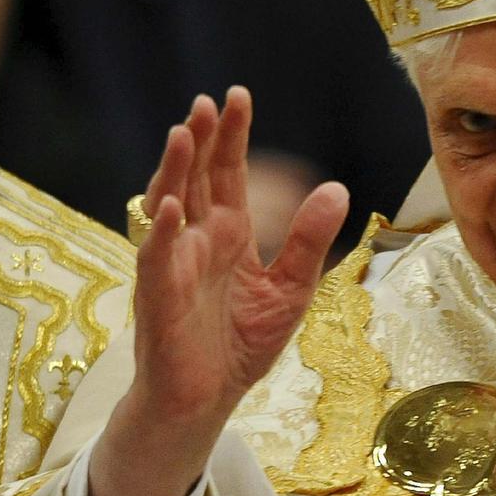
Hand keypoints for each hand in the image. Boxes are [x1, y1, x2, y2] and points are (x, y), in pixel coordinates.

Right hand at [90, 88, 347, 495]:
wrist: (207, 399)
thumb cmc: (242, 343)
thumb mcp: (292, 289)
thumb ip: (309, 240)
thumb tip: (338, 188)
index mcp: (228, 233)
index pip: (227, 173)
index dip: (231, 136)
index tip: (239, 96)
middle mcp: (197, 239)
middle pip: (196, 177)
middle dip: (201, 140)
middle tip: (208, 102)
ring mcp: (174, 263)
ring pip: (169, 205)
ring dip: (174, 170)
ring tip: (184, 132)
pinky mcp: (159, 295)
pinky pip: (157, 257)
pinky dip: (160, 231)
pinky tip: (169, 205)